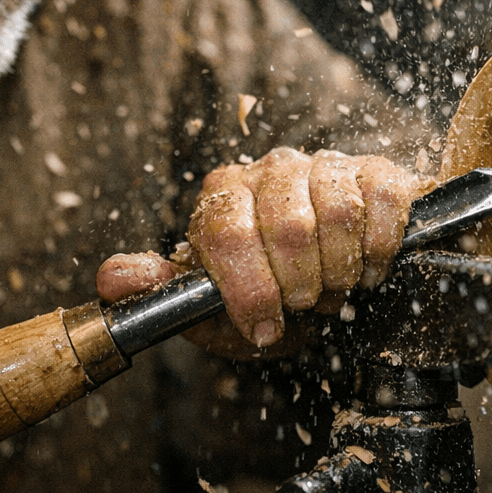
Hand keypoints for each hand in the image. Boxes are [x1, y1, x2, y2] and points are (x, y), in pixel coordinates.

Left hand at [97, 148, 432, 348]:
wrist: (328, 290)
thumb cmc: (266, 298)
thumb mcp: (209, 308)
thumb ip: (159, 292)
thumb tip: (112, 281)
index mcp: (222, 195)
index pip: (227, 233)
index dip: (249, 291)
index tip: (262, 327)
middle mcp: (270, 170)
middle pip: (286, 226)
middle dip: (299, 286)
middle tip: (304, 306)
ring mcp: (323, 165)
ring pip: (336, 213)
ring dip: (339, 272)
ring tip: (333, 288)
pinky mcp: (373, 170)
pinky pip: (380, 200)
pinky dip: (377, 248)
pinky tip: (367, 268)